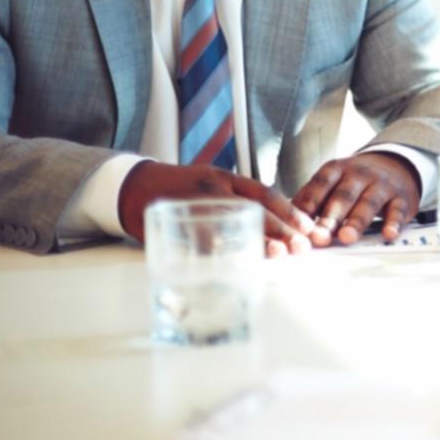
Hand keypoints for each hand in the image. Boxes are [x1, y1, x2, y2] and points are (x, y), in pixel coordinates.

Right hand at [117, 161, 314, 256]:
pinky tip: (234, 261)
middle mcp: (213, 187)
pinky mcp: (176, 220)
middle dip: (281, 228)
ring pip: (232, 222)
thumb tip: (271, 228)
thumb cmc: (178, 189)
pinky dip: (218, 251)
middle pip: (255, 208)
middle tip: (299, 245)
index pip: (265, 193)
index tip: (308, 227)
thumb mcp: (210, 186)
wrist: (131, 185)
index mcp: (225, 178)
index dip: (289, 210)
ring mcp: (195, 203)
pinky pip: (200, 238)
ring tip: (278, 254)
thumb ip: (235, 202)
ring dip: (257, 240)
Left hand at [291, 151, 421, 245]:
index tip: (296, 227)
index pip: (319, 185)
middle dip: (330, 218)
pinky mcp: (402, 198)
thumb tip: (286, 226)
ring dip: (357, 221)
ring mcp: (382, 185)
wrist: (396, 165)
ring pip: (369, 203)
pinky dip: (393, 223)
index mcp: (336, 170)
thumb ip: (314, 200)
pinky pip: (397, 210)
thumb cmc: (355, 182)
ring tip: (347, 237)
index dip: (308, 205)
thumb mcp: (334, 181)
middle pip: (342, 196)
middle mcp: (359, 174)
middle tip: (319, 238)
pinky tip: (387, 234)